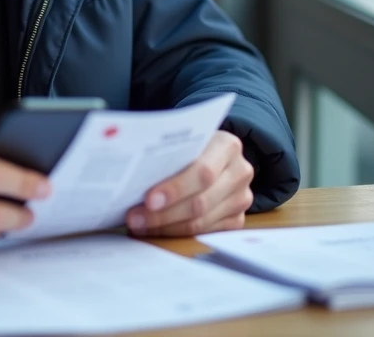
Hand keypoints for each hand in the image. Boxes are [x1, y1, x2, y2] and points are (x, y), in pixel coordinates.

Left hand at [126, 130, 253, 237]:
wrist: (215, 155)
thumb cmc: (191, 146)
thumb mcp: (184, 141)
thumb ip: (168, 154)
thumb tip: (132, 176)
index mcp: (227, 146)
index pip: (202, 172)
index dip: (175, 189)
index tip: (148, 199)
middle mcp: (240, 172)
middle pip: (200, 202)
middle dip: (163, 214)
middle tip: (134, 218)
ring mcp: (241, 198)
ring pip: (201, 222)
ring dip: (165, 226)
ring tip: (138, 224)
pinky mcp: (237, 219)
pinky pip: (204, 233)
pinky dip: (176, 232)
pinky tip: (154, 229)